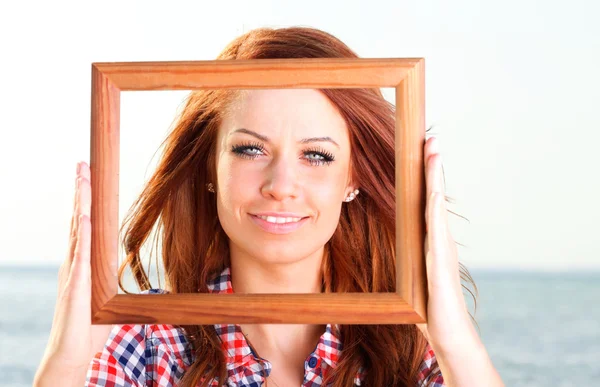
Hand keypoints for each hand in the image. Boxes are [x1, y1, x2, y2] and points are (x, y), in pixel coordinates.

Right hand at [34, 162, 112, 384]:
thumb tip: (125, 269)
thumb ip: (109, 279)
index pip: (84, 225)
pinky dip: (82, 235)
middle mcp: (72, 263)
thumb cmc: (88, 327)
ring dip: (80, 203)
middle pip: (77, 219)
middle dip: (80, 192)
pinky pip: (79, 256)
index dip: (86, 201)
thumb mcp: (104, 297)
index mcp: (80, 264)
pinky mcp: (75, 287)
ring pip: (76, 230)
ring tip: (82, 179)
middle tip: (82, 165)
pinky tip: (84, 217)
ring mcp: (72, 273)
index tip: (88, 178)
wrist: (71, 353)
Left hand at [416, 137, 473, 351]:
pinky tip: (433, 190)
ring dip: (435, 177)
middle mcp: (439, 237)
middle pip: (435, 194)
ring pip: (437, 204)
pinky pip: (437, 228)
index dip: (425, 175)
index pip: (427, 200)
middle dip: (433, 165)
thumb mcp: (414, 273)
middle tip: (431, 136)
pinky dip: (435, 207)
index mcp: (431, 238)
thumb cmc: (429, 305)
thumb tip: (398, 246)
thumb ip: (408, 256)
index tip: (422, 150)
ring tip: (433, 150)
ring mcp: (442, 246)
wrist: (446, 330)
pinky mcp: (440, 260)